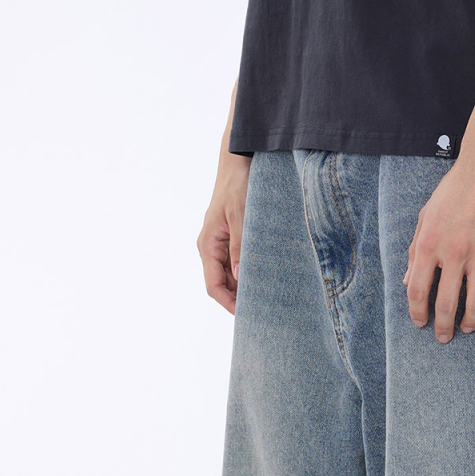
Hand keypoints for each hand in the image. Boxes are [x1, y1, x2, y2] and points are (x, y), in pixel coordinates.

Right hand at [197, 126, 250, 311]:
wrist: (238, 160)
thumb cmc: (238, 183)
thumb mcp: (241, 215)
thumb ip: (240, 247)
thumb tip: (240, 278)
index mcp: (208, 244)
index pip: (214, 286)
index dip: (229, 304)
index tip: (247, 315)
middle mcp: (210, 247)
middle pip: (221, 285)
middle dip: (238, 299)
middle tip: (262, 310)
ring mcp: (219, 243)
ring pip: (230, 276)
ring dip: (245, 286)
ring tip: (266, 295)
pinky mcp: (230, 238)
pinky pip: (236, 263)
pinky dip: (248, 272)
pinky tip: (264, 276)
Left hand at [404, 121, 474, 341]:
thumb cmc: (455, 189)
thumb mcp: (426, 215)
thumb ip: (415, 249)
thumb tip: (406, 279)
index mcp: (429, 243)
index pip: (416, 290)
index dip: (417, 312)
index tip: (420, 322)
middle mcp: (453, 252)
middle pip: (445, 304)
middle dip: (442, 327)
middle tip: (443, 337)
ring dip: (470, 322)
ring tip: (467, 327)